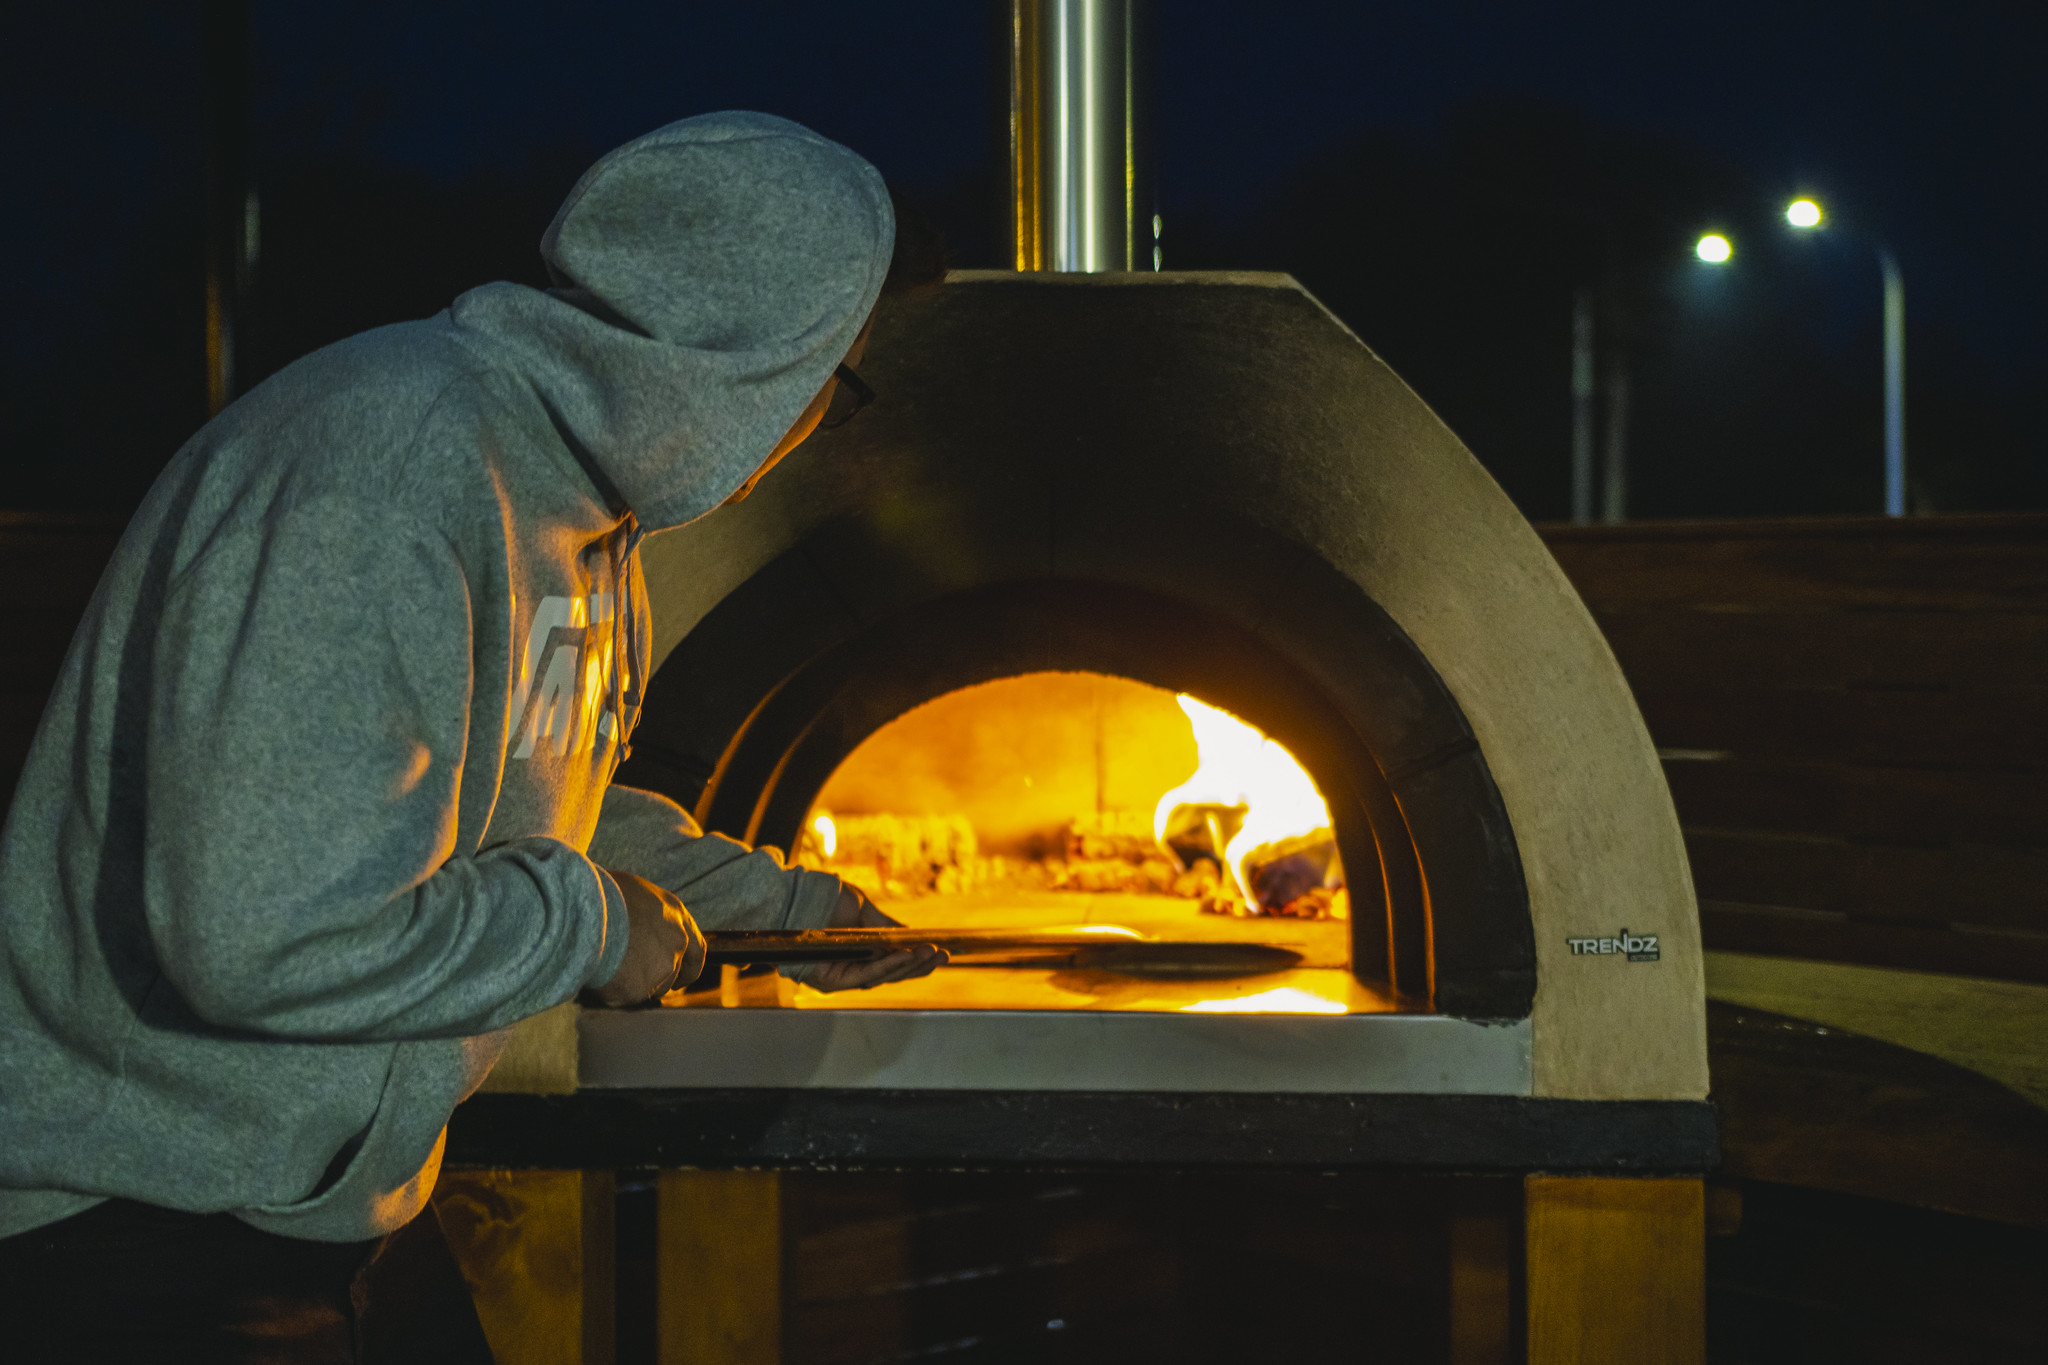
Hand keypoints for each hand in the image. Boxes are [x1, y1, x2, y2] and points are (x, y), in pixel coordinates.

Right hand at [585, 869, 706, 1006]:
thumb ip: (647, 913)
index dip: (688, 966)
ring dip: (635, 986)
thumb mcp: (634, 891)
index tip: (680, 977)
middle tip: (641, 983)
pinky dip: (613, 993)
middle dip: (661, 981)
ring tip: (608, 970)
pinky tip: (597, 976)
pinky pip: (625, 998)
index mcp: (676, 914)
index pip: (696, 949)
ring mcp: (661, 967)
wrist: (581, 912)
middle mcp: (677, 942)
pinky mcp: (638, 990)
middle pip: (676, 973)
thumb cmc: (600, 894)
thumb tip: (639, 924)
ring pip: (652, 989)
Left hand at [801, 885, 946, 992]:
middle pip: (891, 974)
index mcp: (859, 954)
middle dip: (919, 966)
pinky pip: (865, 975)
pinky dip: (889, 966)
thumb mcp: (862, 909)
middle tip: (944, 956)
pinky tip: (907, 955)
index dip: (917, 960)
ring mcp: (841, 977)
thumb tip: (909, 935)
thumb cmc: (823, 900)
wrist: (794, 897)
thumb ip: (885, 926)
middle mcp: (850, 969)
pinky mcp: (831, 981)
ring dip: (909, 966)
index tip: (941, 952)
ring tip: (931, 954)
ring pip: (882, 977)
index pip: (892, 963)